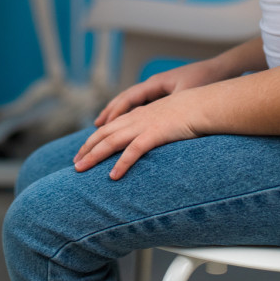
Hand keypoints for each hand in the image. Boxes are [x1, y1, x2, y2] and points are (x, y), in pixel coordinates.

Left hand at [74, 89, 205, 179]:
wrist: (205, 104)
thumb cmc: (191, 113)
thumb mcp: (167, 120)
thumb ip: (155, 130)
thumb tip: (148, 142)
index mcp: (139, 115)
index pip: (109, 128)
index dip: (93, 140)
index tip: (82, 152)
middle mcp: (137, 119)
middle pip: (104, 134)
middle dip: (87, 149)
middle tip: (74, 164)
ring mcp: (144, 126)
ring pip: (112, 142)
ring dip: (94, 156)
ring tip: (80, 170)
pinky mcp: (155, 134)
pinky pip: (134, 151)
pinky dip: (121, 164)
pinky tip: (113, 176)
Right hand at [93, 58, 228, 126]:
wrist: (220, 70)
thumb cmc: (204, 81)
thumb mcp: (186, 95)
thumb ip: (169, 106)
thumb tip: (155, 121)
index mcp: (155, 84)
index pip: (128, 98)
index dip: (114, 112)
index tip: (102, 126)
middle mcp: (153, 85)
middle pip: (124, 100)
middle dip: (109, 114)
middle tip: (95, 129)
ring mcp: (158, 90)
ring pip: (131, 103)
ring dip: (117, 115)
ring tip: (103, 127)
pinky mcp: (165, 95)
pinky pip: (142, 106)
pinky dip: (131, 115)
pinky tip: (127, 125)